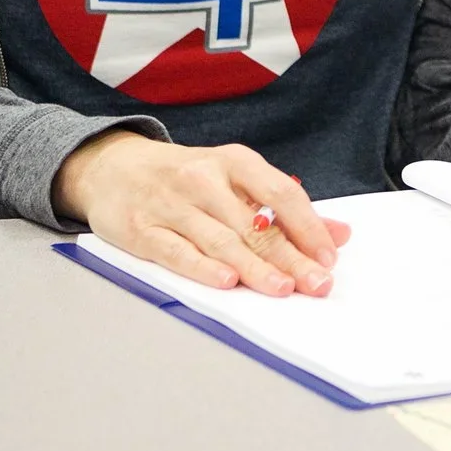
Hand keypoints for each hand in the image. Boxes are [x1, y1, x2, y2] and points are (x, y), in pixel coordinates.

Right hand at [54, 131, 348, 296]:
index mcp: (234, 162)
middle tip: (317, 283)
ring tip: (282, 289)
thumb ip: (285, 208)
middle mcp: (203, 179)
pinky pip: (177, 252)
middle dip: (291, 257)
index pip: (280, 193)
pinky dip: (203, 268)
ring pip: (221, 240)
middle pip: (255, 223)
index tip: (329, 256)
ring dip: (255, 267)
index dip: (308, 226)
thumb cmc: (185, 178)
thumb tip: (339, 234)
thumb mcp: (235, 178)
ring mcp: (171, 204)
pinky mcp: (142, 230)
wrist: (112, 167)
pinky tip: (227, 282)